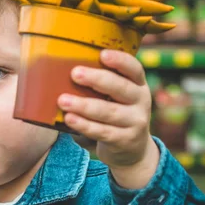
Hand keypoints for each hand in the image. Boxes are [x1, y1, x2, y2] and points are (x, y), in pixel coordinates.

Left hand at [57, 49, 158, 188]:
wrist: (132, 149)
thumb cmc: (115, 113)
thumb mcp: (117, 97)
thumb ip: (101, 85)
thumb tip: (64, 71)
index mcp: (138, 85)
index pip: (134, 69)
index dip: (120, 60)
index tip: (102, 54)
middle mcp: (141, 101)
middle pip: (120, 88)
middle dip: (96, 80)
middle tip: (75, 73)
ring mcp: (135, 122)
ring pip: (108, 112)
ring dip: (84, 105)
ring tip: (63, 100)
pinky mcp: (125, 140)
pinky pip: (102, 132)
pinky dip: (84, 125)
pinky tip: (69, 119)